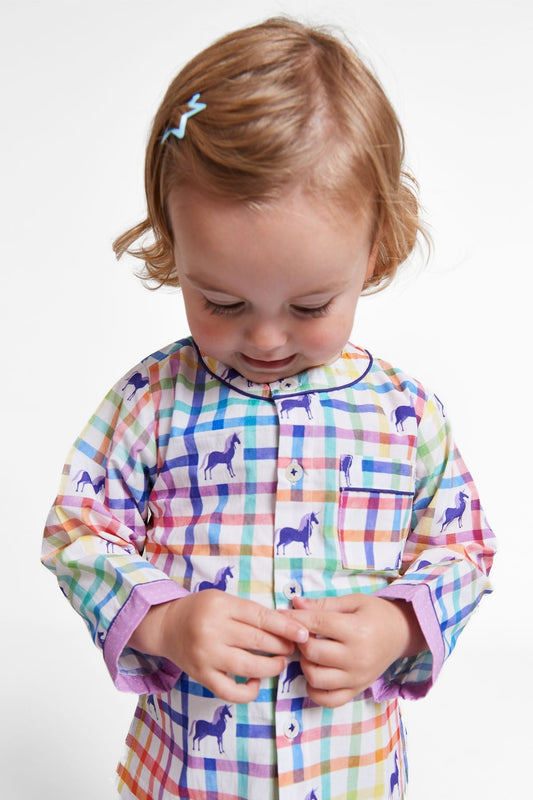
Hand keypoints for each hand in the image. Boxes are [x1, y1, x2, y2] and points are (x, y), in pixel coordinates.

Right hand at [128, 590, 308, 703]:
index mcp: (221, 606)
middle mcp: (212, 630)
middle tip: (294, 648)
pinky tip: (256, 683)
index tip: (304, 634)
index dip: (285, 627)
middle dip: (282, 647)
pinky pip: (230, 692)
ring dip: (271, 668)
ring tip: (279, 664)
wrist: (167, 625)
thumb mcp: (224, 600)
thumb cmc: (202, 610)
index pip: (261, 617)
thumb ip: (250, 612)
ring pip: (248, 667)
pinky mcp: (200, 676)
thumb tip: (287, 626)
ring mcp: (205, 655)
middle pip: (257, 642)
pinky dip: (248, 691)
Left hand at [287, 594, 425, 707]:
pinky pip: (328, 699)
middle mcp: (357, 657)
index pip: (316, 624)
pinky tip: (315, 672)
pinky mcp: (357, 690)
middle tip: (301, 633)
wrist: (401, 633)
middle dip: (300, 641)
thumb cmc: (375, 614)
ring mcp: (357, 677)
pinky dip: (314, 690)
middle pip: (312, 652)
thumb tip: (295, 603)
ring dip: (305, 664)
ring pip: (316, 677)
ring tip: (310, 652)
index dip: (295, 618)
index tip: (281, 615)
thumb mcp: (352, 602)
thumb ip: (323, 604)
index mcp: (356, 630)